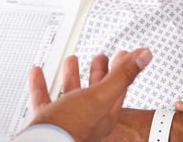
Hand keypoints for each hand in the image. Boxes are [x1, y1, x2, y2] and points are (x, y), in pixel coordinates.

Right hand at [28, 48, 151, 141]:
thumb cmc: (72, 127)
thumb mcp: (100, 96)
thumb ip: (121, 75)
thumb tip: (144, 56)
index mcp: (104, 113)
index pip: (119, 87)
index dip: (123, 69)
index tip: (124, 54)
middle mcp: (87, 118)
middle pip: (96, 90)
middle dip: (99, 71)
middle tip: (100, 57)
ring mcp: (67, 119)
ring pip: (72, 93)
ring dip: (72, 75)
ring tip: (72, 60)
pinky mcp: (48, 121)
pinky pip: (45, 99)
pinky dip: (42, 84)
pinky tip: (38, 73)